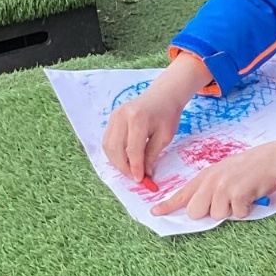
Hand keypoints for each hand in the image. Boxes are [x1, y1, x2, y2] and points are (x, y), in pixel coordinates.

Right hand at [102, 51, 210, 179]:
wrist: (162, 96)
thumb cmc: (167, 115)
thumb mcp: (164, 137)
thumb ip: (152, 155)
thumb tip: (145, 174)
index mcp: (138, 119)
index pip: (133, 150)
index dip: (135, 167)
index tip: (140, 180)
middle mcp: (122, 116)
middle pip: (116, 148)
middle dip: (123, 167)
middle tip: (134, 177)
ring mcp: (114, 116)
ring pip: (108, 145)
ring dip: (116, 161)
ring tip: (129, 170)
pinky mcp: (112, 118)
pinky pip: (108, 140)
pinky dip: (114, 153)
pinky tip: (124, 159)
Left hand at [151, 141, 275, 220]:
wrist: (271, 160)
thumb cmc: (250, 168)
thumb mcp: (224, 172)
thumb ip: (211, 188)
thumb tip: (203, 210)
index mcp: (206, 176)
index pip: (182, 194)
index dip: (168, 205)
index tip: (155, 213)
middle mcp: (211, 181)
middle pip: (196, 212)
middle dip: (209, 212)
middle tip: (226, 201)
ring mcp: (223, 187)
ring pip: (218, 215)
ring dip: (232, 210)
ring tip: (242, 195)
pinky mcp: (237, 194)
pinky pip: (238, 214)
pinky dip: (246, 210)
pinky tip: (251, 196)